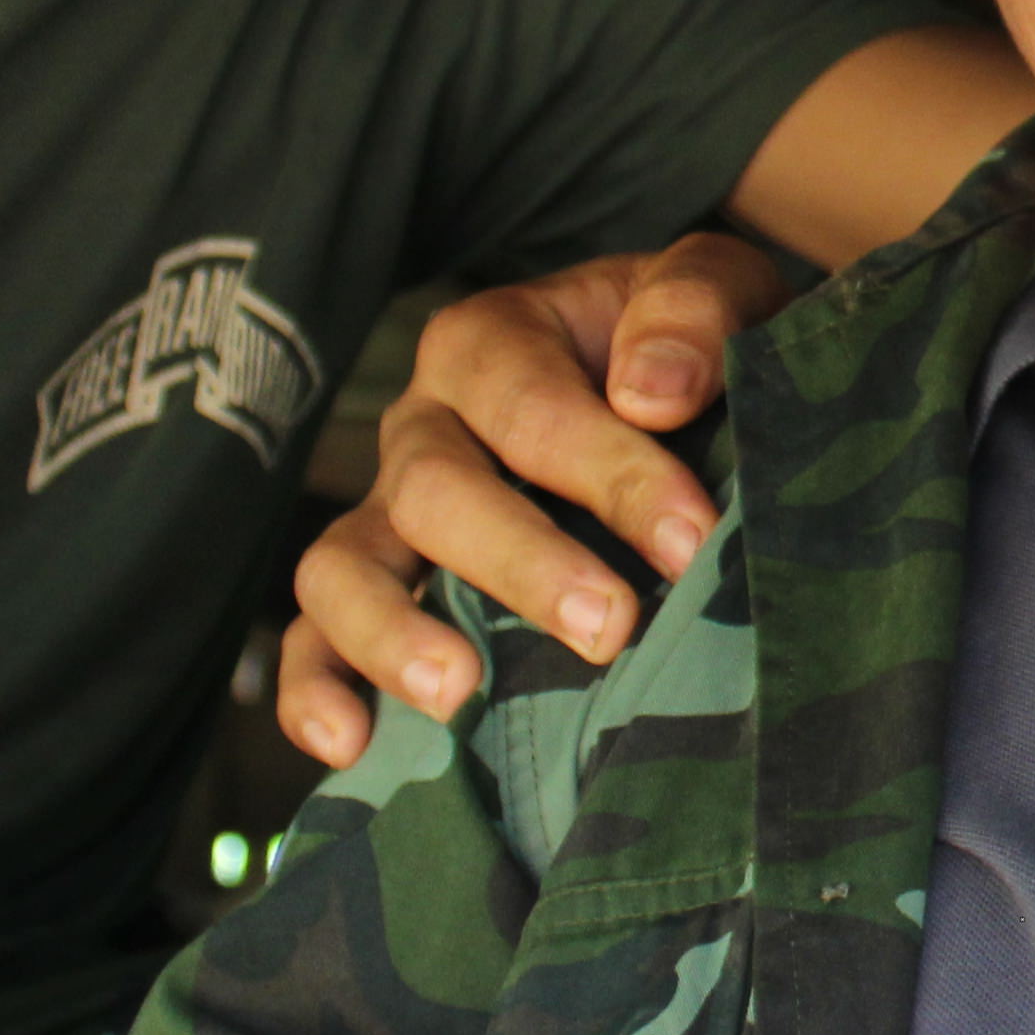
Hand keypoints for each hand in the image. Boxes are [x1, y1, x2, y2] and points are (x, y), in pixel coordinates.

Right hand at [279, 234, 796, 760]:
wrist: (671, 391)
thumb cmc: (691, 349)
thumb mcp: (721, 288)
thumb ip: (694, 308)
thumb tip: (649, 393)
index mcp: (494, 341)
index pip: (533, 407)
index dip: (611, 474)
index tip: (690, 538)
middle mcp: (424, 423)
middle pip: (435, 489)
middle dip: (523, 563)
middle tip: (609, 629)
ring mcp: (388, 512)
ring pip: (343, 564)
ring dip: (392, 631)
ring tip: (459, 692)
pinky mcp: (378, 589)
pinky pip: (314, 639)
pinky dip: (317, 690)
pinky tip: (351, 746)